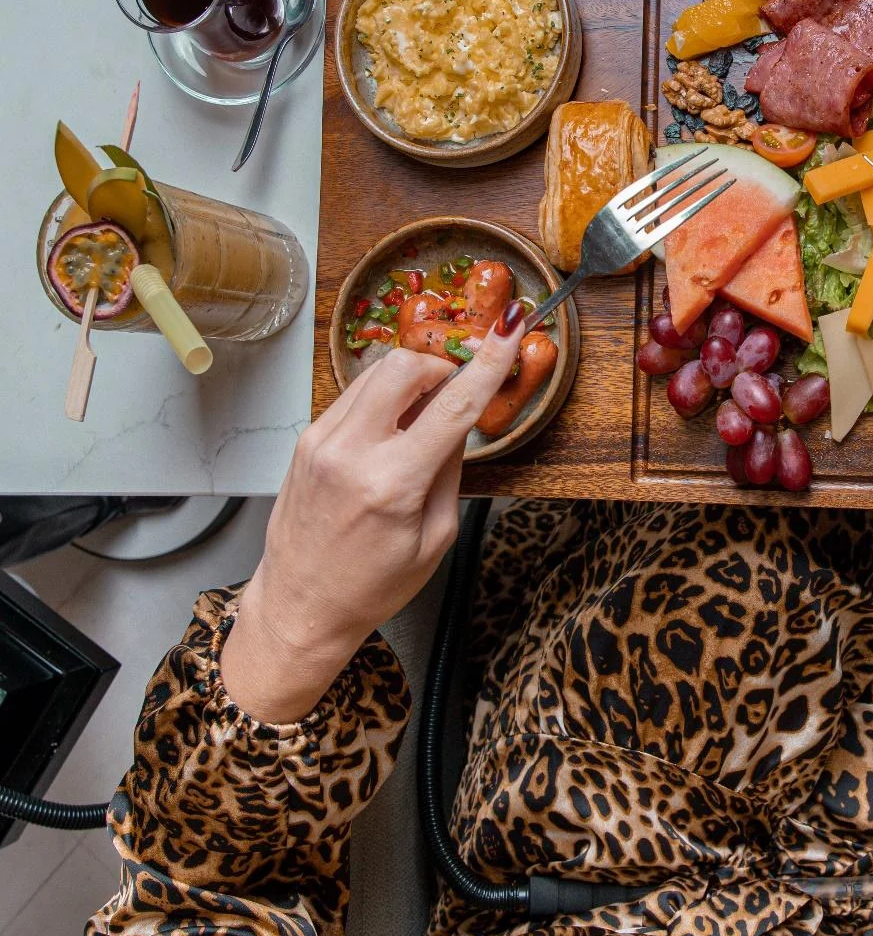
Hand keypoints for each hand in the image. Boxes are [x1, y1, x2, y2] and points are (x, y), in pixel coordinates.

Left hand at [221, 304, 525, 722]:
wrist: (301, 607)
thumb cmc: (372, 586)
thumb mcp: (435, 537)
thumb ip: (450, 470)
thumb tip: (460, 418)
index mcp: (392, 484)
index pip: (453, 405)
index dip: (488, 362)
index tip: (509, 328)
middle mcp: (351, 453)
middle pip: (404, 365)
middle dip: (441, 364)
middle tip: (458, 385)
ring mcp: (321, 441)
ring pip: (376, 371)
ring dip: (411, 378)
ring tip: (425, 413)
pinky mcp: (307, 439)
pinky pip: (354, 394)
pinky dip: (384, 397)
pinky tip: (393, 428)